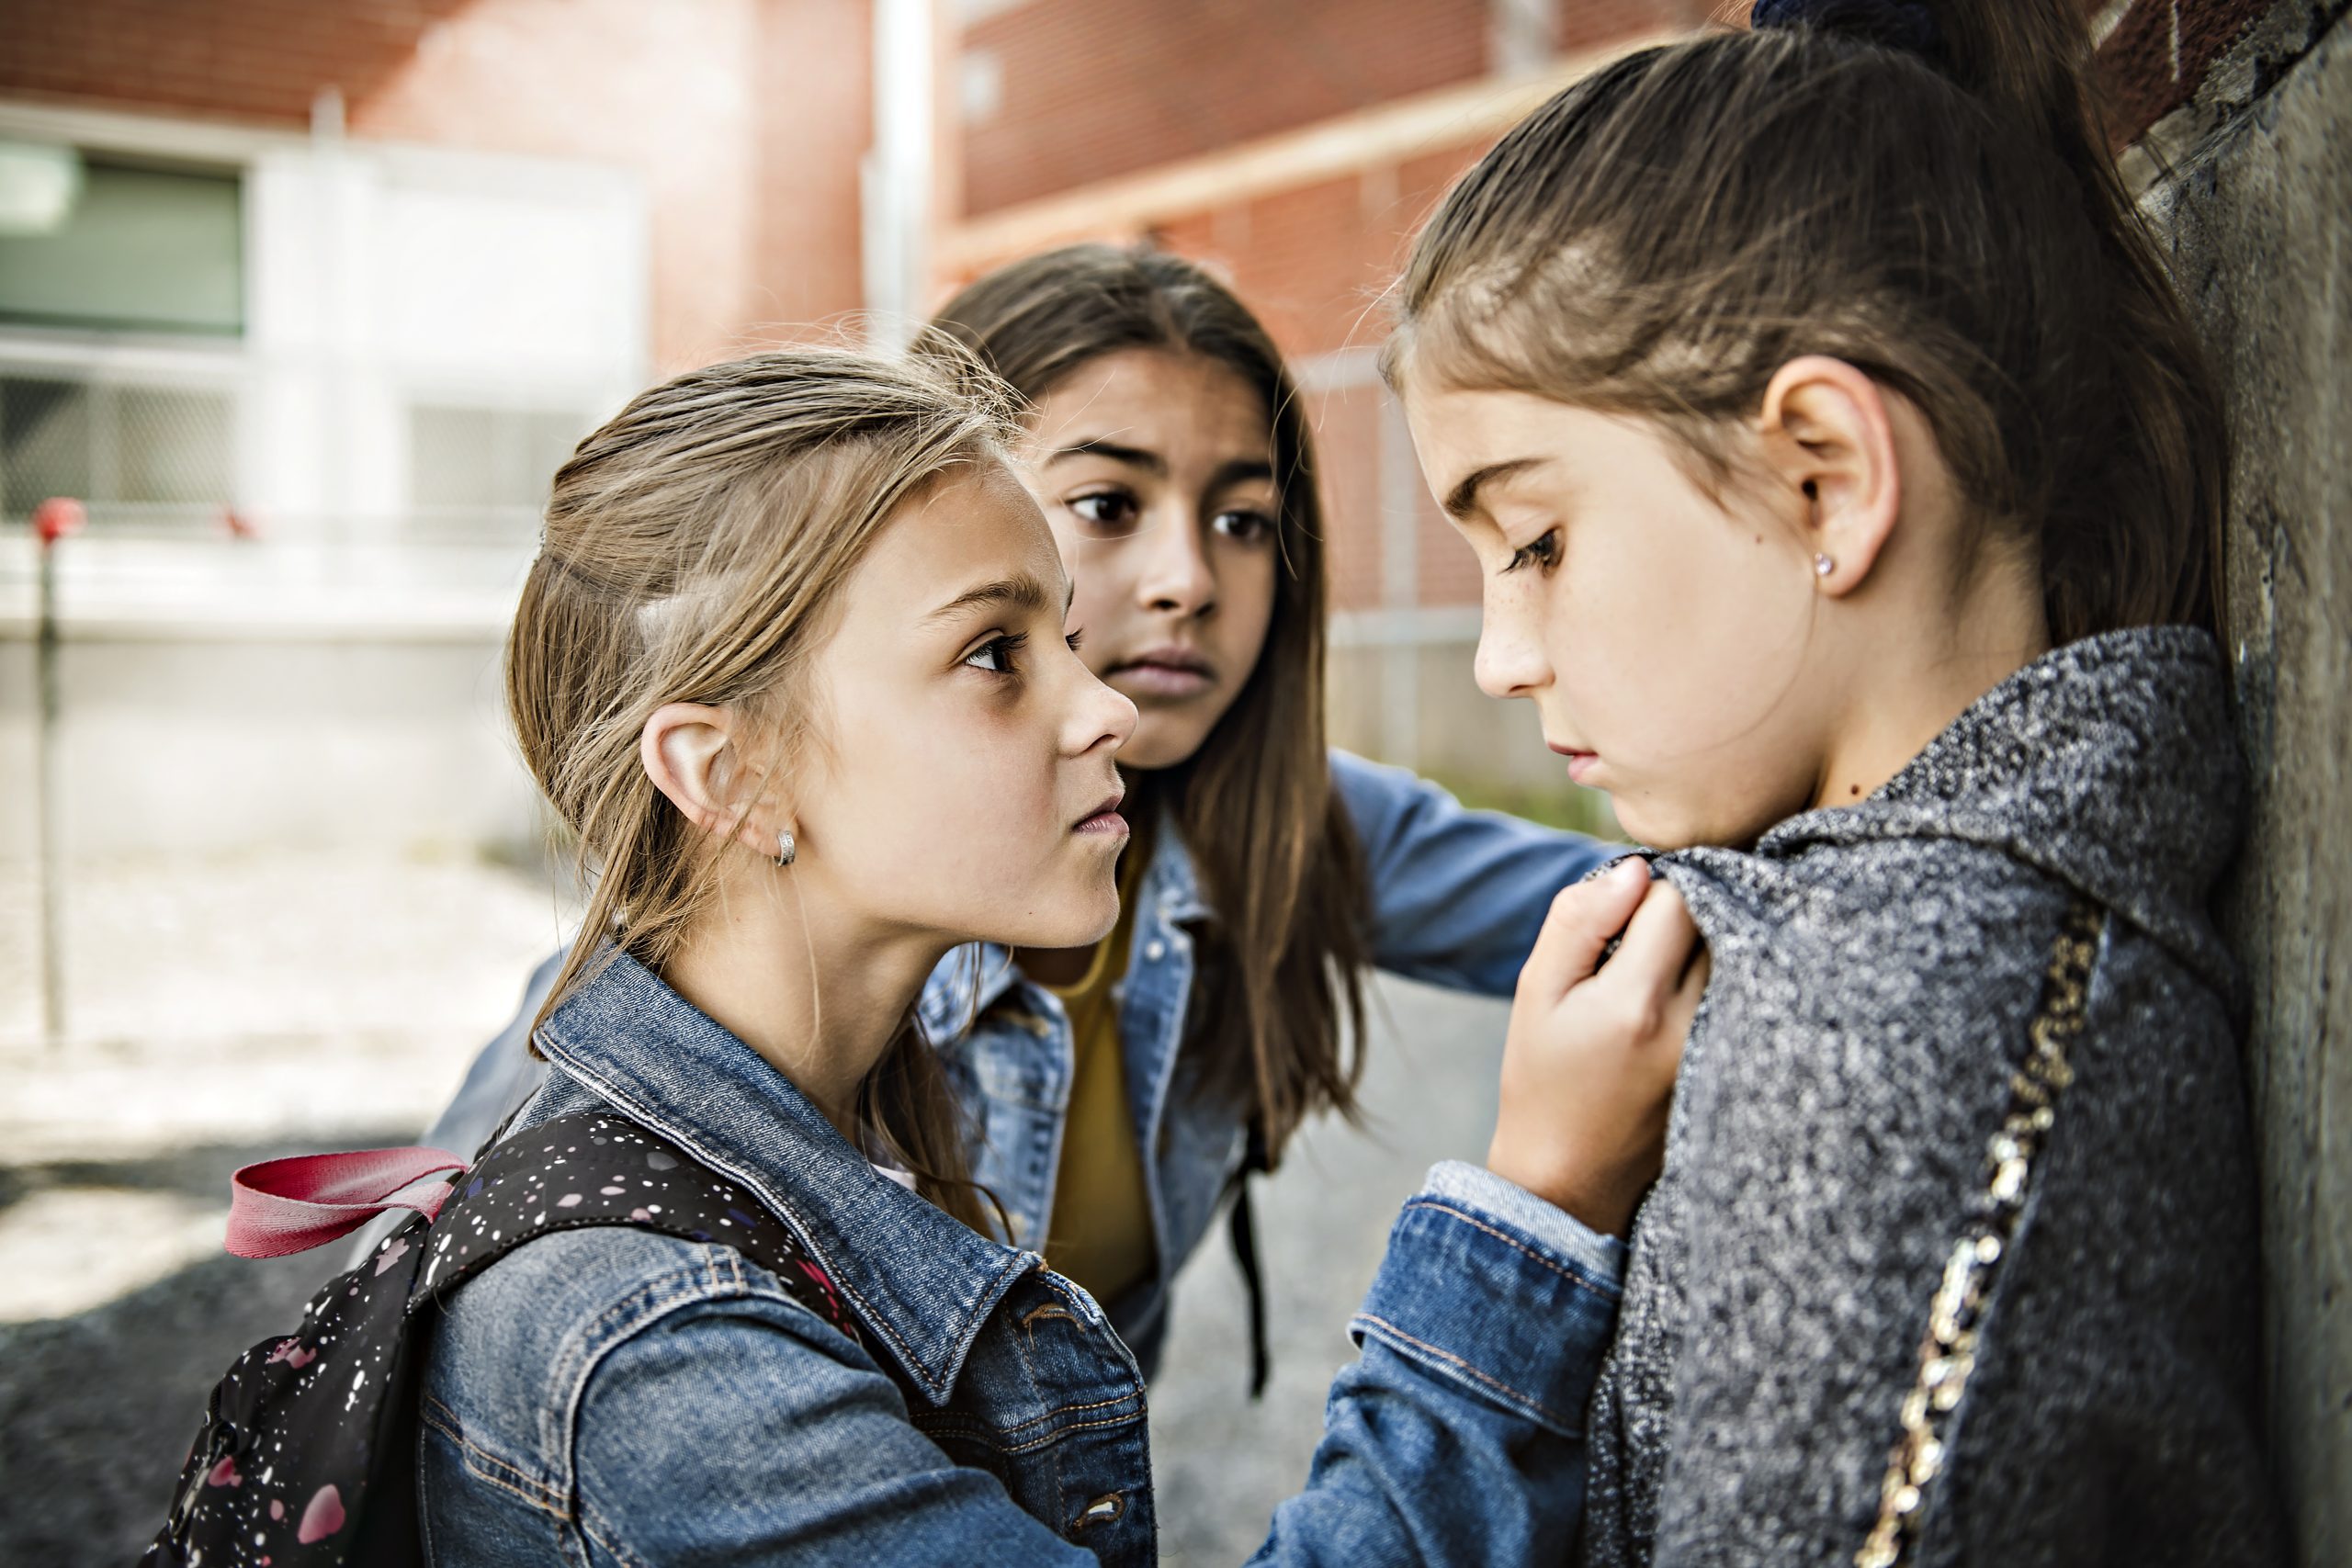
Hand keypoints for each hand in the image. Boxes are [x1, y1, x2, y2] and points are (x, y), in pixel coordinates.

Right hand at [1486, 858, 1708, 1236]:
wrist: (1569, 1178)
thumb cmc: (1541, 1079)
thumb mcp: (1536, 993)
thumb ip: (1578, 922)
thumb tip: (1633, 868)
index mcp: (1636, 1003)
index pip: (1678, 897)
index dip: (1649, 889)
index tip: (1621, 915)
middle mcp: (1691, 1025)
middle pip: (1717, 922)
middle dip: (1682, 914)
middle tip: (1640, 942)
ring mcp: (1719, 1049)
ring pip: (1736, 956)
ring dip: (1703, 948)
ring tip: (1658, 975)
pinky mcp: (1734, 1067)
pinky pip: (1742, 996)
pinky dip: (1716, 984)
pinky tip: (1677, 1005)